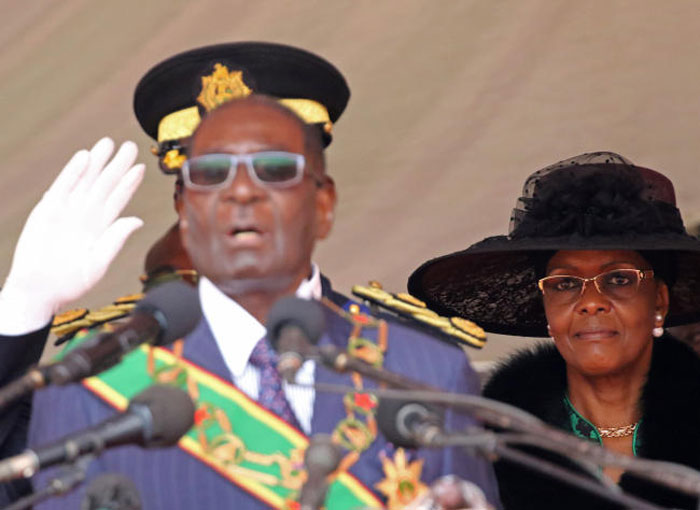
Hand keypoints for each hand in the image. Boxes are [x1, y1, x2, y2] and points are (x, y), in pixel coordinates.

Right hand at [0, 138, 144, 333]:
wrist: (38, 292)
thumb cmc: (69, 283)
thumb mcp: (99, 263)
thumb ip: (115, 239)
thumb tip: (137, 220)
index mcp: (101, 228)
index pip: (118, 199)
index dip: (129, 183)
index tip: (141, 167)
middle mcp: (86, 216)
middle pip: (105, 185)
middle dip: (117, 165)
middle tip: (129, 146)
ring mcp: (67, 211)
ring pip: (85, 181)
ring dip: (97, 163)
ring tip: (108, 144)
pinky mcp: (47, 211)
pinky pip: (62, 187)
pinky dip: (73, 172)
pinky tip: (84, 158)